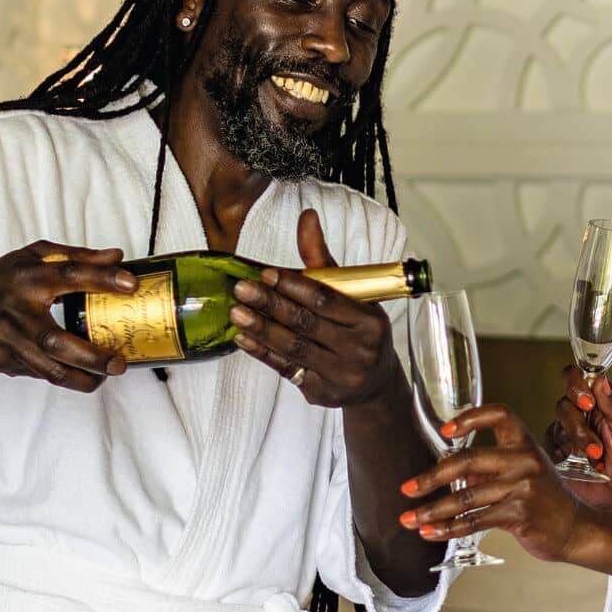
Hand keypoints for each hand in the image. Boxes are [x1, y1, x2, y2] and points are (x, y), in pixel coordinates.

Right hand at [0, 241, 132, 391]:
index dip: (101, 278)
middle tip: (119, 362)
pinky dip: (66, 378)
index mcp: (28, 279)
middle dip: (91, 356)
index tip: (131, 283)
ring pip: (48, 369)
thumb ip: (75, 256)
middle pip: (56, 340)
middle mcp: (18, 312)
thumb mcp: (32, 258)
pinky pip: (42, 375)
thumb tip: (116, 256)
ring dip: (81, 377)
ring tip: (106, 376)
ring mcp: (10, 342)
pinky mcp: (6, 362)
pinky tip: (85, 376)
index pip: (69, 274)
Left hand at [228, 208, 399, 406]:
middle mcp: (358, 349)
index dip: (295, 286)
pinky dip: (263, 353)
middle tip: (241, 289)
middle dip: (271, 304)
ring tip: (236, 312)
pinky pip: (287, 369)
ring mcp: (341, 374)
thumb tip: (306, 218)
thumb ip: (323, 261)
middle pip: (307, 323)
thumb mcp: (352, 296)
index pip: (326, 300)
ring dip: (261, 329)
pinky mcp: (322, 393)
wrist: (375, 383)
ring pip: (294, 348)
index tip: (267, 274)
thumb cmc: (359, 331)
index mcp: (369, 321)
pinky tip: (243, 339)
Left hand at [399, 404, 593, 561]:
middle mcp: (524, 460)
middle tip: (408, 488)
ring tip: (410, 519)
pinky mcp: (518, 514)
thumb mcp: (524, 473)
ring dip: (432, 511)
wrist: (575, 528)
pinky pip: (474, 520)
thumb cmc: (546, 500)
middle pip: (469, 460)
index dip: (471, 417)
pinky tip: (432, 533)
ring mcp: (522, 487)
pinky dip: (448, 529)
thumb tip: (449, 471)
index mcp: (524, 443)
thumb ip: (488, 469)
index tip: (446, 430)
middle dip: (431, 477)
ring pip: (466, 496)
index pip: (499, 415)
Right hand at [548, 365, 611, 510]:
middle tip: (593, 441)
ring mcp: (566, 431)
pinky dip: (564, 455)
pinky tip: (580, 464)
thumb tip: (601, 380)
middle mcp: (580, 412)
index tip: (588, 402)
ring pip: (557, 424)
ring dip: (577, 441)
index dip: (577, 384)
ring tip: (596, 456)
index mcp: (600, 400)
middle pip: (564, 402)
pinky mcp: (555, 450)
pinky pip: (549, 445)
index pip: (578, 377)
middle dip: (578, 423)